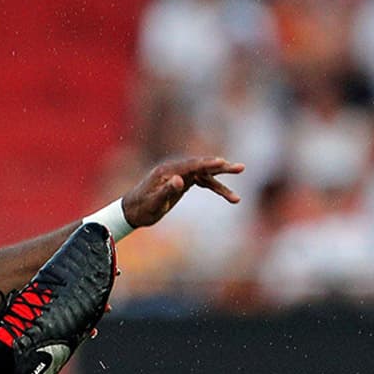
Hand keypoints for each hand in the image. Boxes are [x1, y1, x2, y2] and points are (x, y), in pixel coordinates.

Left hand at [121, 156, 243, 228]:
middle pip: (202, 166)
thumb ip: (166, 190)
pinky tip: (228, 196)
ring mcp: (179, 175)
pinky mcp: (182, 182)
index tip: (223, 162)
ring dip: (222, 183)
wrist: (132, 211)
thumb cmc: (142, 208)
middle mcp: (175, 170)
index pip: (191, 165)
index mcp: (167, 171)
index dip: (208, 164)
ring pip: (205, 175)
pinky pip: (202, 182)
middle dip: (221, 167)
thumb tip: (179, 180)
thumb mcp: (154, 203)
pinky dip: (215, 188)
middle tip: (241, 168)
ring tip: (237, 198)